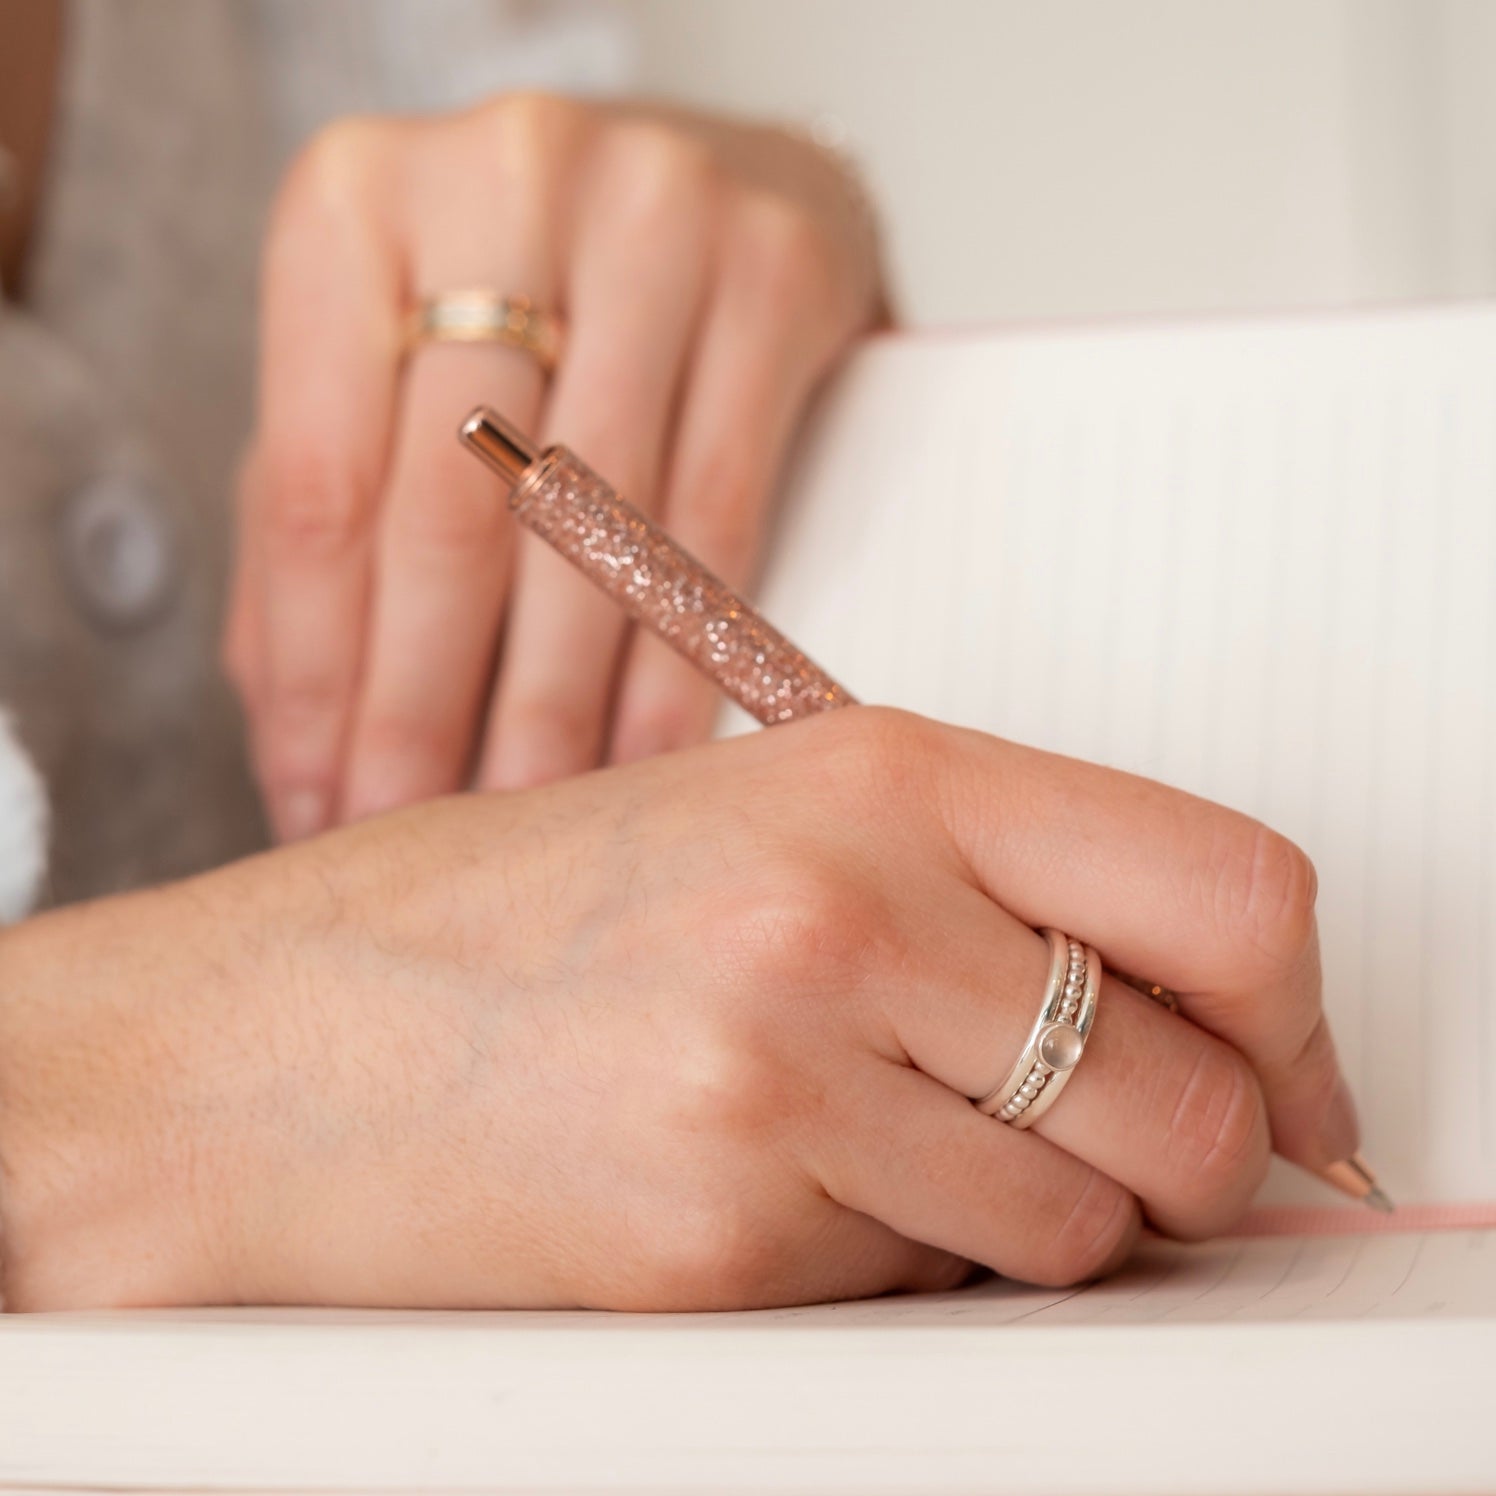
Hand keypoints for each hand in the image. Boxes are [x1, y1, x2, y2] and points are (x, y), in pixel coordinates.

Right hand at [0, 710, 1351, 1310]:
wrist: (268, 1046)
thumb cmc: (493, 921)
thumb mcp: (751, 819)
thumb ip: (966, 887)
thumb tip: (1152, 996)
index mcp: (869, 773)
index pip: (1224, 888)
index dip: (1295, 1007)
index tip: (1289, 1068)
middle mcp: (841, 913)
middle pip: (1192, 1093)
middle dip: (1190, 1149)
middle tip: (1123, 1148)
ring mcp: (783, 1084)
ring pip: (1076, 1226)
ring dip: (1030, 1222)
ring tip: (884, 1154)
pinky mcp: (724, 1247)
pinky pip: (925, 1297)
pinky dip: (898, 1271)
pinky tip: (780, 1197)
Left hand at [223, 94, 885, 841]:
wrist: (711, 183)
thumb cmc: (526, 296)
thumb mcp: (386, 380)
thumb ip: (317, 534)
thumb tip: (300, 737)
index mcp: (358, 205)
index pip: (323, 488)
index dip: (321, 672)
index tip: (322, 798)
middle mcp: (505, 185)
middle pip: (453, 514)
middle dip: (429, 708)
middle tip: (418, 830)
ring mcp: (658, 220)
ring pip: (593, 528)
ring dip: (557, 705)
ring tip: (526, 813)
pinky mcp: (778, 276)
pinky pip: (720, 517)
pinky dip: (675, 656)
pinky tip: (641, 751)